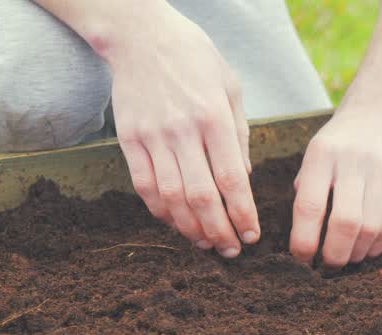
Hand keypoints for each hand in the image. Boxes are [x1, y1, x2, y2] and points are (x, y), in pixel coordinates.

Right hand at [103, 5, 258, 257]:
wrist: (140, 35)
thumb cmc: (194, 59)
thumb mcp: (229, 87)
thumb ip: (239, 135)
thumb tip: (244, 180)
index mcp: (213, 117)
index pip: (231, 179)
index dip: (242, 214)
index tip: (252, 236)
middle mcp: (182, 130)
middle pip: (202, 196)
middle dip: (219, 231)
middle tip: (231, 251)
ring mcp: (152, 136)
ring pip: (172, 198)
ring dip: (190, 228)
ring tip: (205, 243)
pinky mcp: (129, 139)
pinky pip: (144, 187)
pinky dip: (160, 212)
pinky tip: (176, 224)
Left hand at [290, 107, 381, 267]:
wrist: (379, 116)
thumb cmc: (337, 148)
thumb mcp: (313, 159)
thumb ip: (307, 195)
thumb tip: (303, 246)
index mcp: (322, 154)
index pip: (310, 206)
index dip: (304, 241)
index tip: (300, 259)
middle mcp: (354, 161)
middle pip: (345, 222)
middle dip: (333, 254)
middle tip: (326, 266)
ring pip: (370, 229)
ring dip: (354, 253)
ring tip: (344, 258)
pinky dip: (374, 246)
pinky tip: (363, 249)